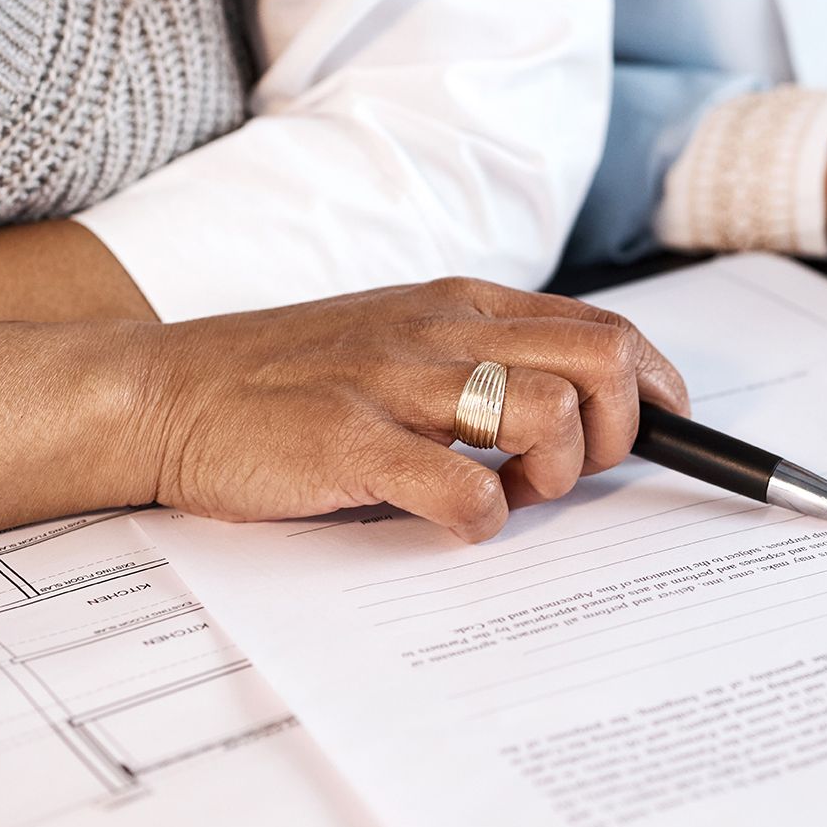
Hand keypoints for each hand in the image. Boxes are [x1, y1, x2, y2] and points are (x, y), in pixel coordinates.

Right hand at [137, 279, 689, 541]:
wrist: (164, 392)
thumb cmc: (289, 380)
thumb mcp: (401, 343)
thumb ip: (484, 361)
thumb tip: (582, 410)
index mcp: (462, 305)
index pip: (605, 329)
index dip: (655, 388)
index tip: (663, 430)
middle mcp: (443, 333)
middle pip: (603, 363)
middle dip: (619, 432)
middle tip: (567, 474)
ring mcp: (397, 386)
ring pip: (549, 415)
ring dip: (552, 476)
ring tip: (503, 495)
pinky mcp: (352, 445)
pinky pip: (465, 489)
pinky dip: (481, 520)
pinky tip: (451, 522)